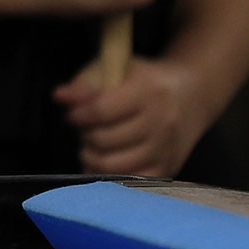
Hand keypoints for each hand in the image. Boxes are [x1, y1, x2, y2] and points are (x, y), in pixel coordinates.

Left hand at [54, 54, 207, 176]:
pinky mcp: (169, 167)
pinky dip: (111, 176)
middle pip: (105, 140)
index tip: (72, 115)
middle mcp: (161, 121)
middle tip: (84, 130)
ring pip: (115, 165)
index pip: (101, 110)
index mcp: (147, 91)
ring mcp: (167, 148)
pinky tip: (103, 162)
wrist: (189, 94)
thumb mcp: (114, 68)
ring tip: (91, 145)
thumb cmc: (141, 79)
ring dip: (92, 157)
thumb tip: (59, 97)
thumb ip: (84, 82)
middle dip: (84, 136)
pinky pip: (132, 181)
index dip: (78, 115)